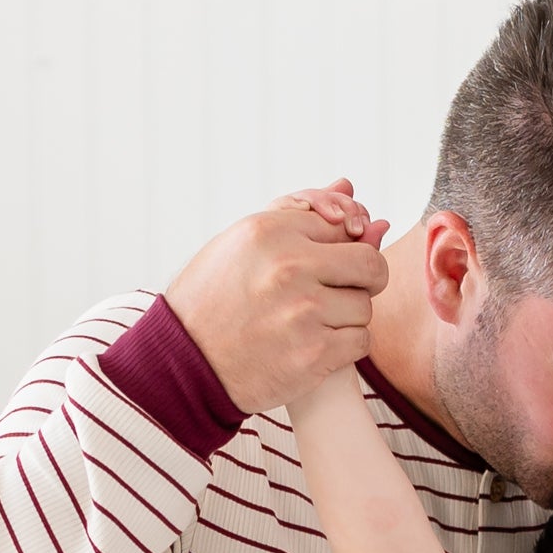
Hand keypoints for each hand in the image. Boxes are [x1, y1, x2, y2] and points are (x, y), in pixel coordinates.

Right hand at [165, 179, 390, 415]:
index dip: (341, 248)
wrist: (184, 364)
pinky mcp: (314, 353)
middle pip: (369, 263)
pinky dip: (344, 347)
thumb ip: (297, 217)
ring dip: (347, 318)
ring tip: (311, 323)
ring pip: (364, 306)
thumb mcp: (241, 245)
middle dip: (362, 280)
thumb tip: (349, 188)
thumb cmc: (213, 300)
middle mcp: (288, 266)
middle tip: (340, 294)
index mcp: (269, 230)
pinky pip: (360, 341)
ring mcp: (304, 311)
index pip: (340, 226)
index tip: (326, 267)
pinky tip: (315, 347)